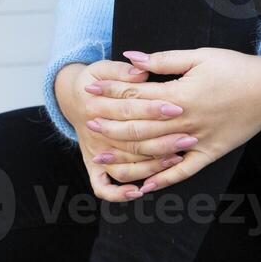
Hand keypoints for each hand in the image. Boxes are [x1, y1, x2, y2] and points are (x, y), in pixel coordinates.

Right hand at [54, 60, 193, 201]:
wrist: (72, 98)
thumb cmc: (95, 81)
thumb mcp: (103, 67)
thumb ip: (122, 70)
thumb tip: (141, 72)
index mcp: (97, 105)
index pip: (129, 109)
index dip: (153, 109)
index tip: (177, 108)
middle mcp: (95, 133)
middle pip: (131, 141)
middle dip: (162, 141)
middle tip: (187, 138)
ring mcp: (95, 153)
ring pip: (122, 167)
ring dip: (149, 167)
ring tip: (175, 159)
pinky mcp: (93, 166)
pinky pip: (101, 187)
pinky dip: (118, 193)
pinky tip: (138, 192)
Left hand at [83, 48, 260, 195]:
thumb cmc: (234, 68)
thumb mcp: (199, 56)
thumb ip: (163, 60)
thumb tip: (131, 57)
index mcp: (179, 94)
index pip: (135, 96)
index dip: (110, 92)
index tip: (90, 90)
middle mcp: (184, 121)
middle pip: (138, 126)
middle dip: (111, 125)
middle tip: (88, 124)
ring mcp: (196, 140)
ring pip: (154, 153)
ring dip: (127, 156)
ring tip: (104, 158)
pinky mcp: (210, 153)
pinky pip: (184, 172)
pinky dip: (163, 180)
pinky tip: (144, 187)